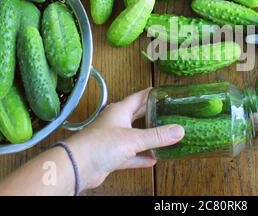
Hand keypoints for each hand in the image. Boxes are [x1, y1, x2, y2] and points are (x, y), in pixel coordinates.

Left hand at [66, 89, 184, 190]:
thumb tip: (179, 130)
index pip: (139, 97)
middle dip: (151, 113)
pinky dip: (141, 157)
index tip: (164, 91)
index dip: (151, 94)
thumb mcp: (134, 138)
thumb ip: (157, 135)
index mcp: (120, 110)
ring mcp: (113, 140)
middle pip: (137, 115)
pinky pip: (130, 155)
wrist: (78, 166)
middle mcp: (116, 122)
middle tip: (167, 112)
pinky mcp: (111, 156)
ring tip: (164, 136)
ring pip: (134, 136)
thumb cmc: (101, 144)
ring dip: (148, 137)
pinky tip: (153, 160)